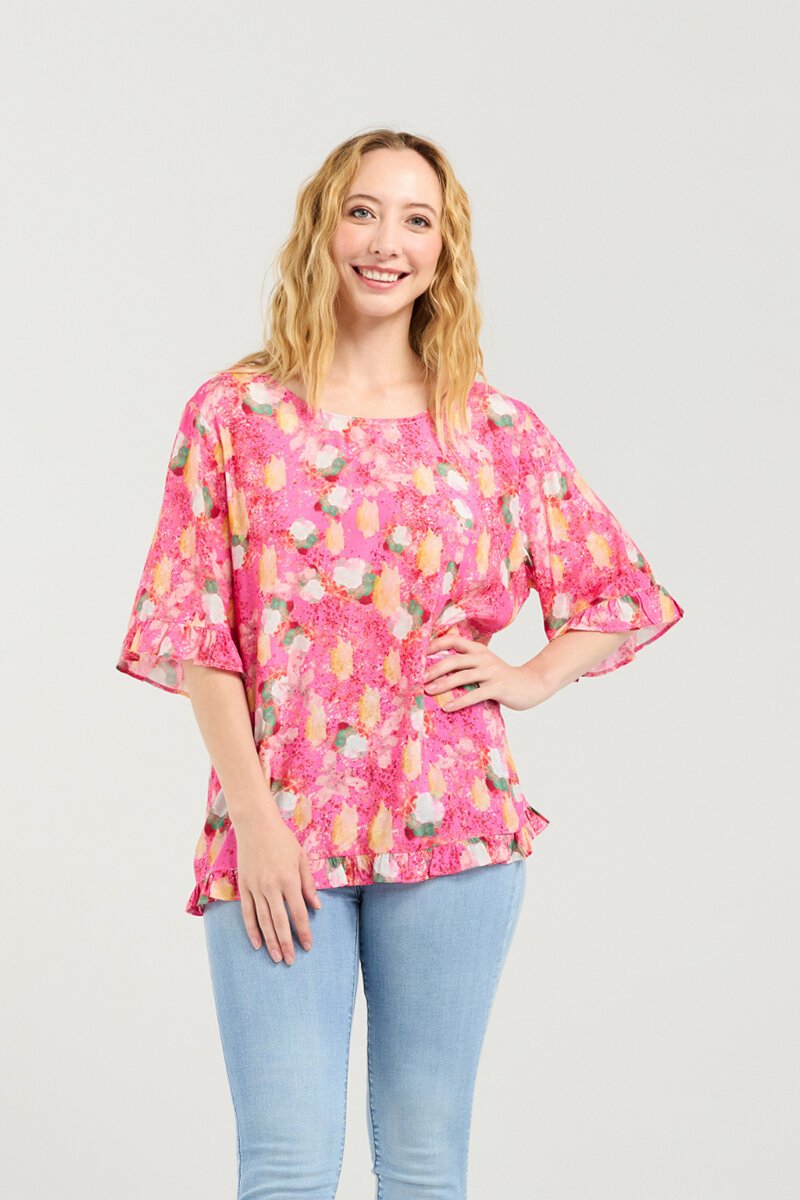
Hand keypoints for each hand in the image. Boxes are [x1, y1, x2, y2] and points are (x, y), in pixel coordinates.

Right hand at [234, 812, 321, 964]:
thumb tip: (316, 907)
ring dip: (270, 941)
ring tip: (275, 958)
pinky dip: (251, 929)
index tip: (307, 947)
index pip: (298, 913)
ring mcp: (255, 887)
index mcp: (289, 879)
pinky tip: (257, 943)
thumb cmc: (283, 840)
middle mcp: (272, 886)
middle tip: (290, 961)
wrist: (256, 825)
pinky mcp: (244, 886)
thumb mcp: (301, 859)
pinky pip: (247, 913)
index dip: (303, 932)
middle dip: (286, 944)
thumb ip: (308, 885)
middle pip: (280, 922)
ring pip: (263, 921)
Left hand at [422, 633, 551, 712]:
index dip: (436, 645)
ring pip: (462, 676)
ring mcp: (491, 672)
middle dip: (434, 668)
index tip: (420, 654)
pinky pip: (474, 694)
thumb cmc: (502, 677)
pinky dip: (459, 701)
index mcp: (479, 650)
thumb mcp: (485, 664)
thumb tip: (439, 669)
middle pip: (454, 660)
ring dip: (443, 684)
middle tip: (420, 679)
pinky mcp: (498, 687)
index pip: (454, 640)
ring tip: (428, 691)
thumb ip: (468, 663)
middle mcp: (484, 658)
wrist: (531, 685)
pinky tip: (447, 707)